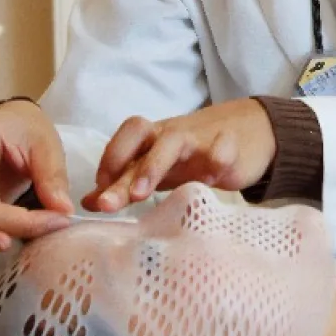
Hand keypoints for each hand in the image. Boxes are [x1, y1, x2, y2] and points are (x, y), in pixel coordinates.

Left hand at [83, 99, 276, 212]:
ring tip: (143, 196)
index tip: (98, 197)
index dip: (108, 162)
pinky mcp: (229, 146)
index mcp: (151, 139)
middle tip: (108, 204)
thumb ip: (125, 183)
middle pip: (140, 138)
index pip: (123, 139)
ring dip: (154, 165)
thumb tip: (88, 202)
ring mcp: (199, 138)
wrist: (247, 131)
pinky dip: (215, 158)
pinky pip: (222, 146)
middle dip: (122, 172)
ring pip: (173, 140)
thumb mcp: (158, 167)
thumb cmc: (192, 154)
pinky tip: (209, 179)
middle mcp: (170, 134)